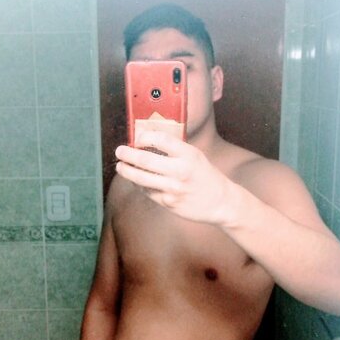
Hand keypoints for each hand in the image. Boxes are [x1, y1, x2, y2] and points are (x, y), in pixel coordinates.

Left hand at [115, 131, 238, 225]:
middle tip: (120, 151)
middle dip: (127, 154)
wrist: (220, 202)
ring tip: (120, 166)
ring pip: (141, 178)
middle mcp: (180, 171)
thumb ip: (175, 149)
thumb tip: (147, 140)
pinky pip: (147, 192)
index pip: (162, 139)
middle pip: (145, 160)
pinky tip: (135, 180)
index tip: (138, 137)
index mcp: (188, 155)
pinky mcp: (168, 203)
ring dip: (126, 171)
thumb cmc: (204, 175)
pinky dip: (138, 185)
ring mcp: (173, 189)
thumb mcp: (195, 156)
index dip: (145, 136)